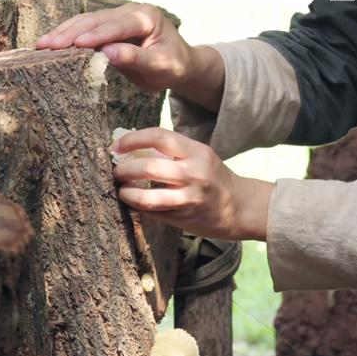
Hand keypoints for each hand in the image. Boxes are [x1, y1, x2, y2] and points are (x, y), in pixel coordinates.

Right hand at [35, 3, 223, 110]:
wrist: (178, 63)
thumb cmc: (172, 65)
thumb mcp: (160, 65)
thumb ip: (135, 58)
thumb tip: (108, 53)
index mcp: (146, 17)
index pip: (117, 25)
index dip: (96, 35)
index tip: (76, 44)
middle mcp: (130, 11)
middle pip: (96, 19)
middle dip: (70, 32)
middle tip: (48, 45)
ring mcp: (117, 16)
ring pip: (86, 21)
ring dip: (63, 32)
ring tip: (42, 44)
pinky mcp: (108, 26)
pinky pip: (85, 28)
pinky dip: (67, 36)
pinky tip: (50, 44)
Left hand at [110, 128, 272, 240]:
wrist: (240, 207)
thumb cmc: (212, 177)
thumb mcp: (198, 156)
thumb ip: (170, 151)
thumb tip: (129, 148)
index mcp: (197, 151)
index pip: (159, 136)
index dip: (132, 139)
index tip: (117, 146)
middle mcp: (194, 173)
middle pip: (149, 168)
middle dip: (124, 169)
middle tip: (117, 171)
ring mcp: (189, 198)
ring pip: (147, 197)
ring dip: (127, 193)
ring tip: (122, 190)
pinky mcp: (183, 218)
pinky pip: (152, 212)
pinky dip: (136, 206)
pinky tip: (132, 201)